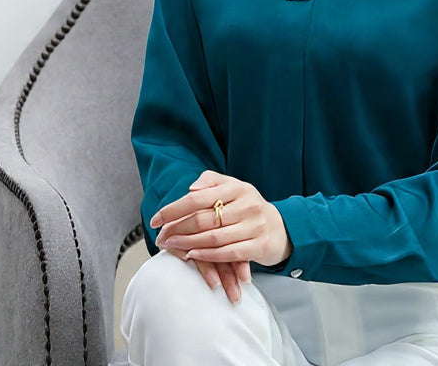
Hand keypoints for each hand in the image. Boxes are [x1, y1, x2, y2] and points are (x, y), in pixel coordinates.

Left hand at [150, 171, 292, 293]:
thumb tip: (190, 189)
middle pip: (203, 219)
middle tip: (160, 237)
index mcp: (238, 188)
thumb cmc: (248, 207)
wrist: (282, 228)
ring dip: (186, 244)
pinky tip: (191, 255)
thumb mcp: (234, 187)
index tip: (156, 219)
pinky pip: (228, 253)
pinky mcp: (259, 246)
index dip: (174, 209)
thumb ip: (210, 182)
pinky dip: (206, 256)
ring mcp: (254, 226)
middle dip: (177, 229)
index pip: (198, 198)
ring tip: (170, 245)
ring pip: (213, 238)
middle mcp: (247, 205)